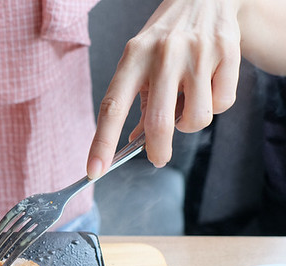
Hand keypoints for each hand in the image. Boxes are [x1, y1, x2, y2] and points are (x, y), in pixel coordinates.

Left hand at [87, 0, 241, 178]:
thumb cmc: (165, 39)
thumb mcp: (140, 62)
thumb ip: (135, 100)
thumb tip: (131, 141)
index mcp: (133, 58)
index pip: (112, 107)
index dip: (102, 143)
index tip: (94, 170)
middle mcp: (163, 55)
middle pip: (158, 122)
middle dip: (157, 150)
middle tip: (157, 157)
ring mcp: (197, 53)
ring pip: (196, 118)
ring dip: (190, 124)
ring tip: (186, 105)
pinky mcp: (227, 53)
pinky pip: (222, 103)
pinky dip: (215, 105)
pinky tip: (209, 86)